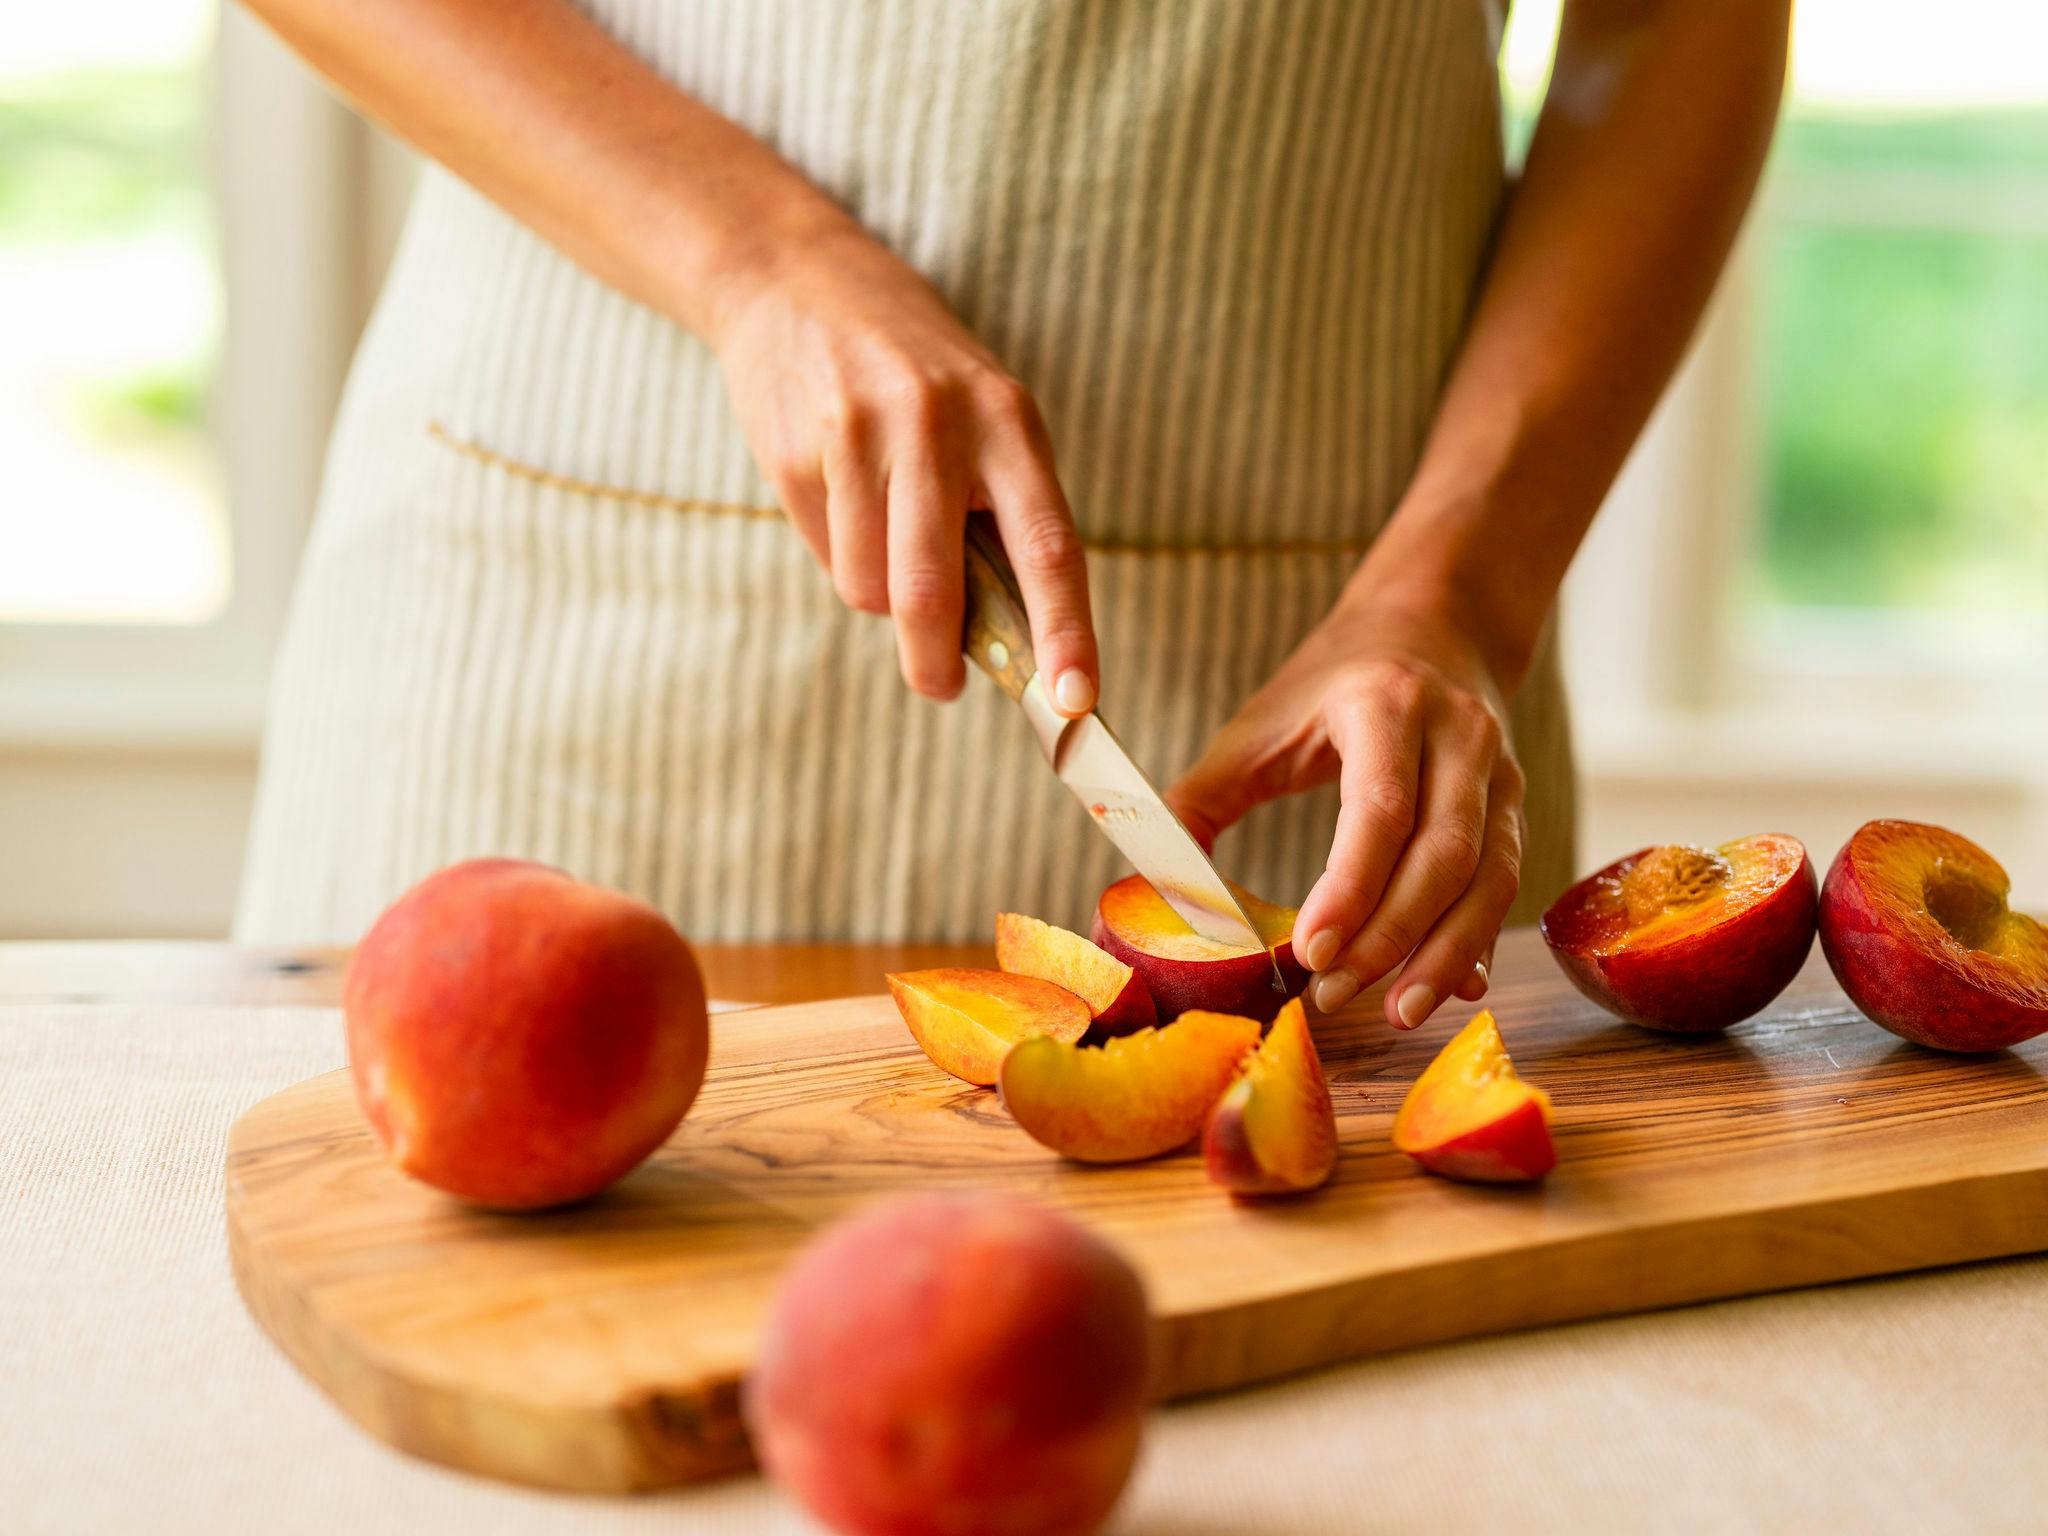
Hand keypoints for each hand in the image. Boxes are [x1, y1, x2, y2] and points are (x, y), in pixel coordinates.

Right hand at [711, 226, 1098, 711]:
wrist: (796, 281)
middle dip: (937, 660)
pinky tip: (838, 500)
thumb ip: (996, 513)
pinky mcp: (798, 451)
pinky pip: (825, 555)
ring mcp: (861, 436)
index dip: (1066, 632)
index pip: (1049, 545)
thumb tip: (1000, 643)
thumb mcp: (981, 418)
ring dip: (879, 597)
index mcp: (1008, 421)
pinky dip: (838, 557)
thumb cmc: (913, 374)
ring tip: (882, 538)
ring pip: (871, 586)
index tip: (1076, 700)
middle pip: (936, 589)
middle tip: (942, 684)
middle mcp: (939, 424)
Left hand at [1165, 588, 1525, 1031]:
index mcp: (1387, 705)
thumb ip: (1202, 796)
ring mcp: (1499, 772)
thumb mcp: (1261, 722)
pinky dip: (1474, 940)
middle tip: (1333, 993)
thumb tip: (1151, 879)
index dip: (1350, 889)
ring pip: (1488, 878)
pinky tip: (1447, 987)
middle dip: (1390, 937)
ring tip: (1396, 1013)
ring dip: (1443, 954)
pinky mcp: (1516, 805)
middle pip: (1442, 855)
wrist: (1436, 624)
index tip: (1310, 952)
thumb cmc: (1333, 681)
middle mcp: (1458, 735)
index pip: (1380, 810)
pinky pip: (1504, 883)